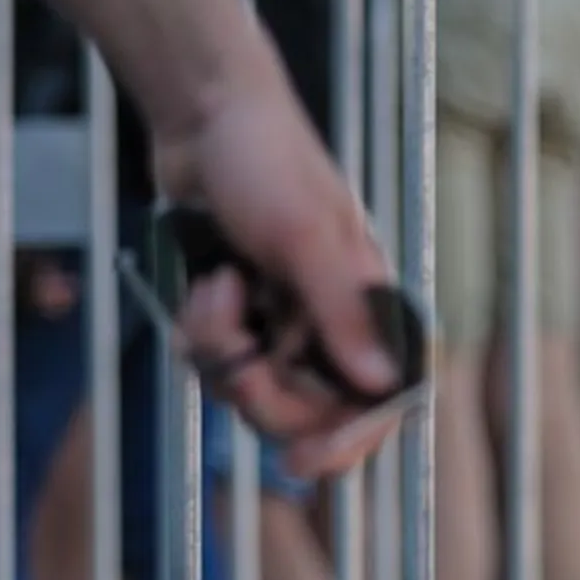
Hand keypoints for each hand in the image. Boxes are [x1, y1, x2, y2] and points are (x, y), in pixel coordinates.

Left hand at [146, 78, 406, 479]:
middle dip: (261, 392)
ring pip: (252, 391)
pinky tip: (201, 286)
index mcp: (370, 309)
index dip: (348, 440)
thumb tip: (381, 385)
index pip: (379, 402)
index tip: (304, 463)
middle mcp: (330, 325)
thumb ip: (342, 313)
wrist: (198, 116)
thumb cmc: (266, 160)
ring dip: (221, 350)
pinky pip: (214, 365)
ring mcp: (280, 322)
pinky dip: (198, 335)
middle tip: (238, 357)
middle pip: (306, 412)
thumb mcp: (306, 235)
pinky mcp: (236, 315)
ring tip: (215, 291)